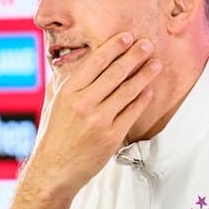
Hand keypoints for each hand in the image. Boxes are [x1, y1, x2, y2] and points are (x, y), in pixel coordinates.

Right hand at [6, 32, 160, 208]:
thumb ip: (63, 83)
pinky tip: (148, 91)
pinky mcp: (111, 136)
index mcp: (68, 92)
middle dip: (134, 56)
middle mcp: (83, 103)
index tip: (126, 37)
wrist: (54, 171)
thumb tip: (74, 62)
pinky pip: (131, 113)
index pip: (95, 62)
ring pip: (128, 91)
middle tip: (147, 44)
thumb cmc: (53, 137)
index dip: (113, 47)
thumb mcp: (52, 104)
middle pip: (115, 73)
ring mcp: (99, 120)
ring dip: (144, 75)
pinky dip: (142, 100)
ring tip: (155, 64)